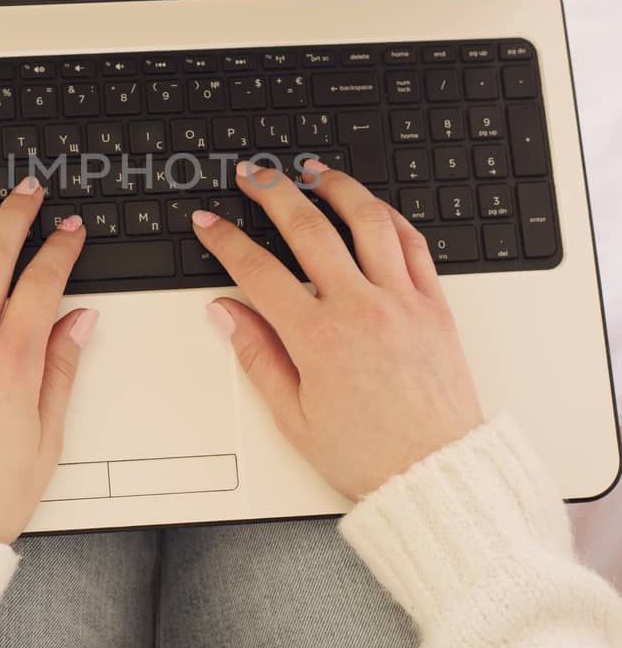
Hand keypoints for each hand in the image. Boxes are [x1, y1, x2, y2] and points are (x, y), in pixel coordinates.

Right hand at [191, 161, 483, 499]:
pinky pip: (414, 244)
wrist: (438, 475)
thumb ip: (257, 357)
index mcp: (318, 338)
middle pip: (309, 228)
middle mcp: (362, 309)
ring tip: (314, 172)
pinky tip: (373, 208)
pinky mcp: (435, 306)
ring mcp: (402, 302)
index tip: (210, 225)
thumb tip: (226, 315)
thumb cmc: (369, 456)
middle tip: (254, 175)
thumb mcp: (294, 417)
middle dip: (273, 192)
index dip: (226, 241)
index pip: (258, 271)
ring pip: (368, 221)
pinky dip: (390, 218)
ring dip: (337, 188)